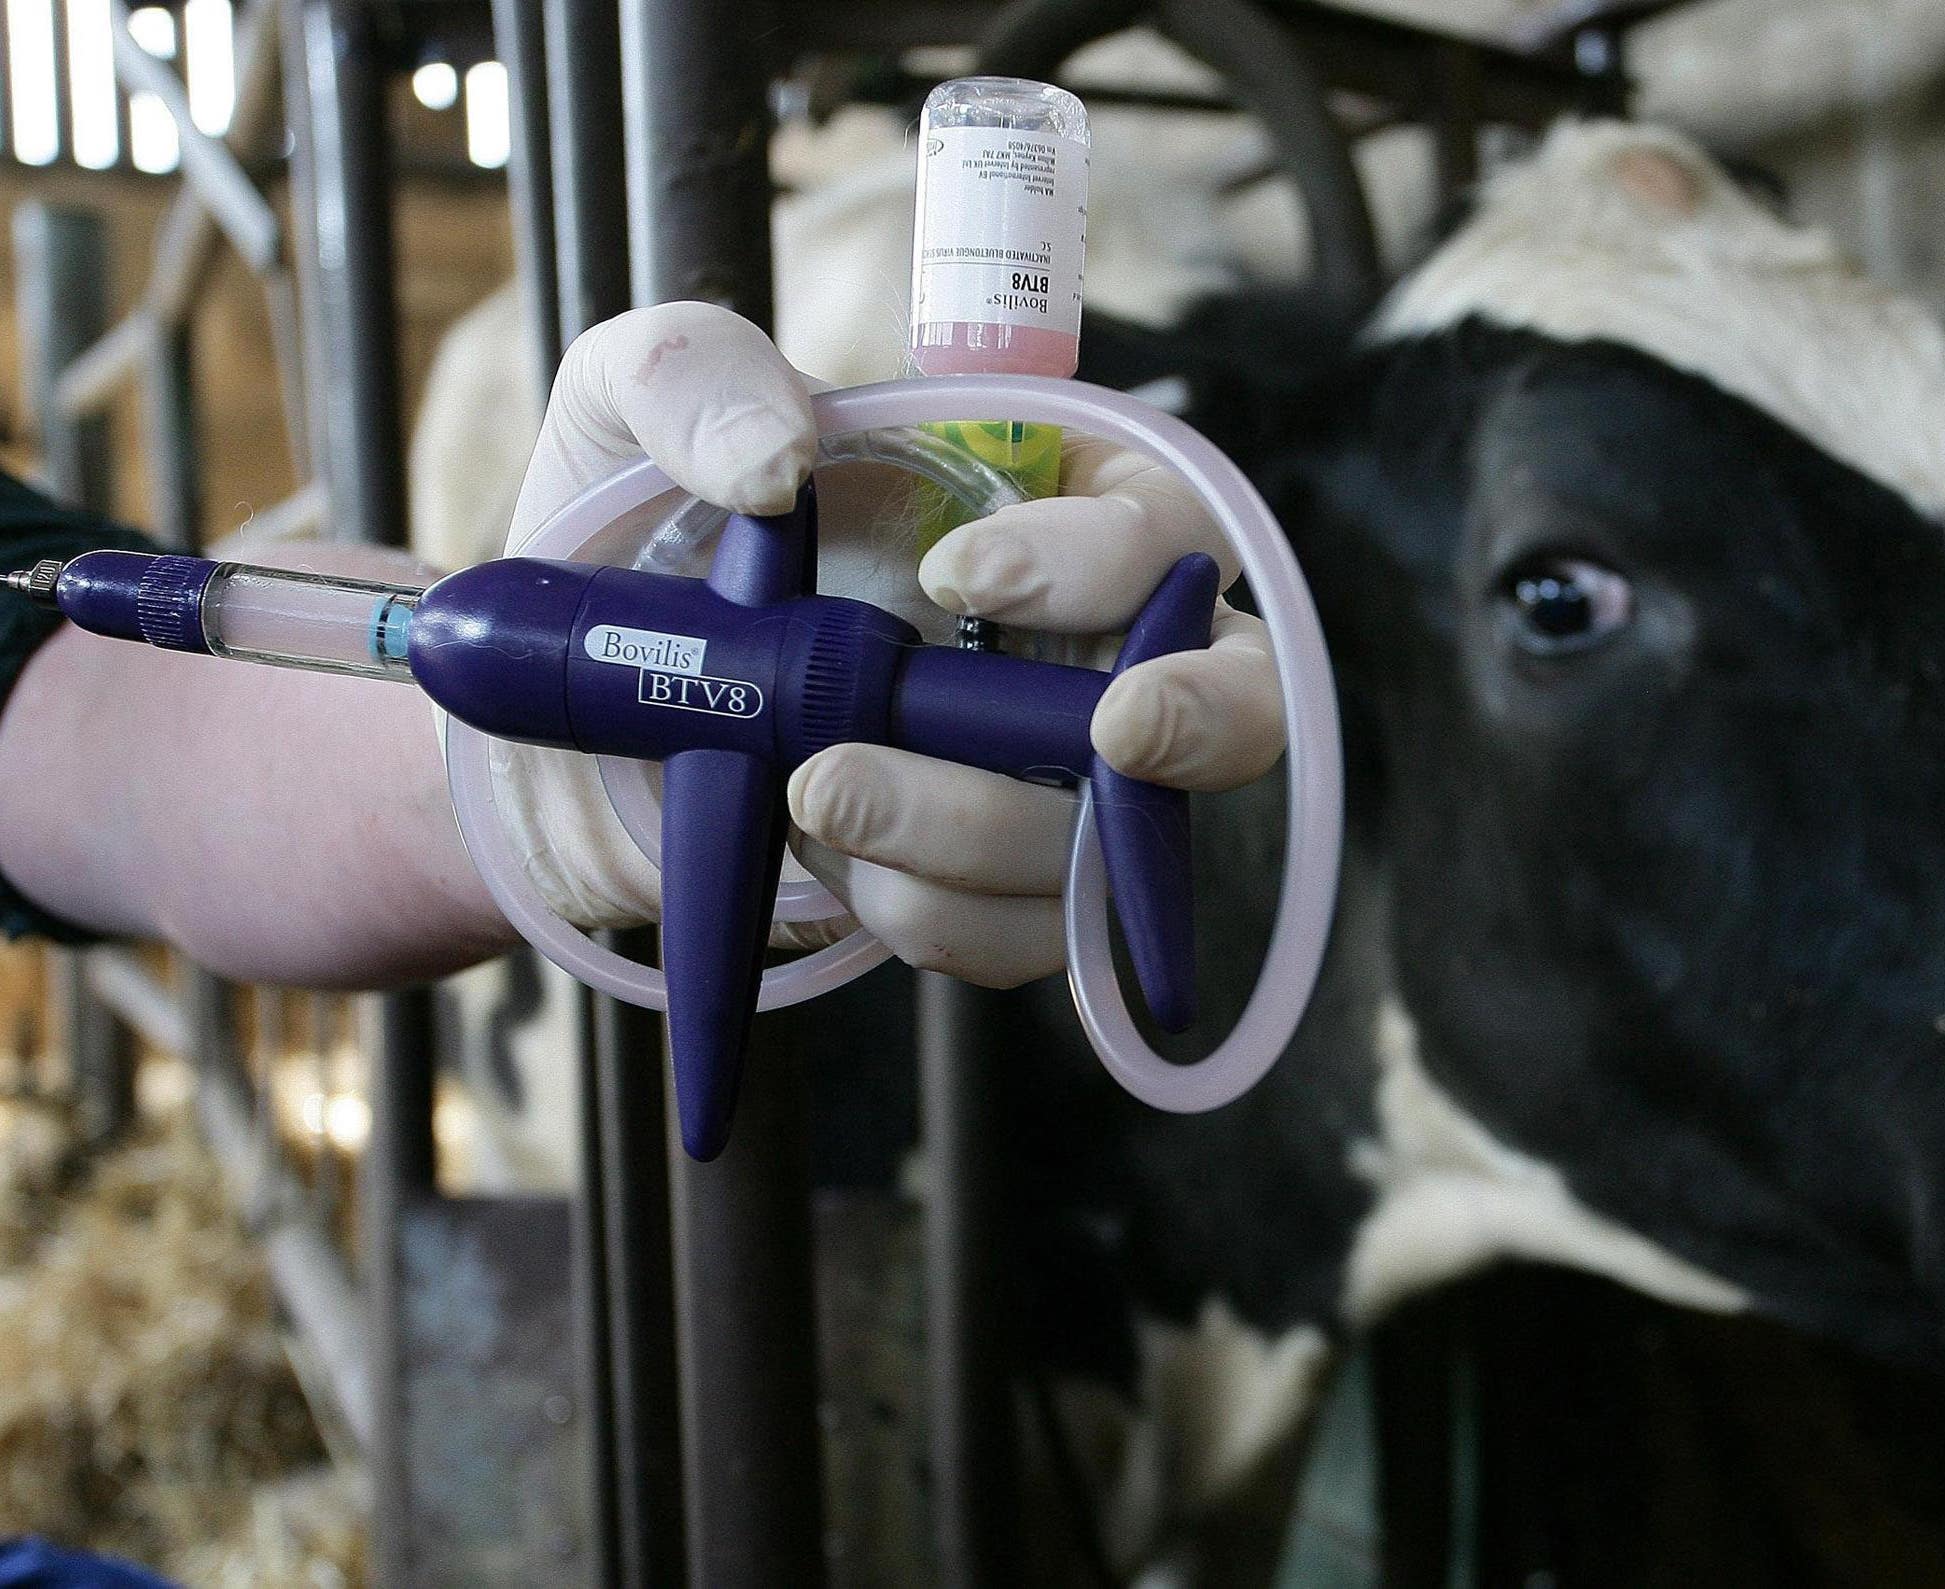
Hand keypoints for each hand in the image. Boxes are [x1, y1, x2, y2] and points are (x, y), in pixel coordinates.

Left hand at [489, 301, 1286, 986]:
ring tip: (815, 795)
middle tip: (1118, 731)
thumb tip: (776, 457)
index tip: (956, 578)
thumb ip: (691, 373)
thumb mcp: (631, 406)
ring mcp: (1052, 782)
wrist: (572, 725)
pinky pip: (1028, 934)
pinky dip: (931, 910)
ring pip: (1111, 838)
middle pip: (1238, 692)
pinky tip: (832, 865)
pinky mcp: (997, 891)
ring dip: (974, 826)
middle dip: (1201, 718)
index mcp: (1044, 502)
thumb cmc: (638, 541)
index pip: (1155, 522)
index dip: (1097, 558)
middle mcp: (1081, 645)